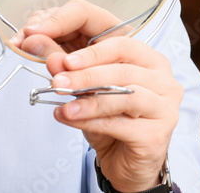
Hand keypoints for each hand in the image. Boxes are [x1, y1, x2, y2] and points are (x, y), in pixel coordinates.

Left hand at [12, 0, 181, 191]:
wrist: (124, 163)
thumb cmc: (109, 118)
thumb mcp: (83, 87)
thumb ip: (63, 63)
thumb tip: (35, 41)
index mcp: (146, 56)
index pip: (118, 36)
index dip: (86, 41)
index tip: (46, 37)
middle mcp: (161, 76)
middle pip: (121, 63)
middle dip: (84, 72)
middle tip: (56, 79)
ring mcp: (164, 105)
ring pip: (124, 93)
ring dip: (87, 97)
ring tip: (62, 103)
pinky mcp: (157, 135)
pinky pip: (120, 122)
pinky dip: (91, 119)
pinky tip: (69, 118)